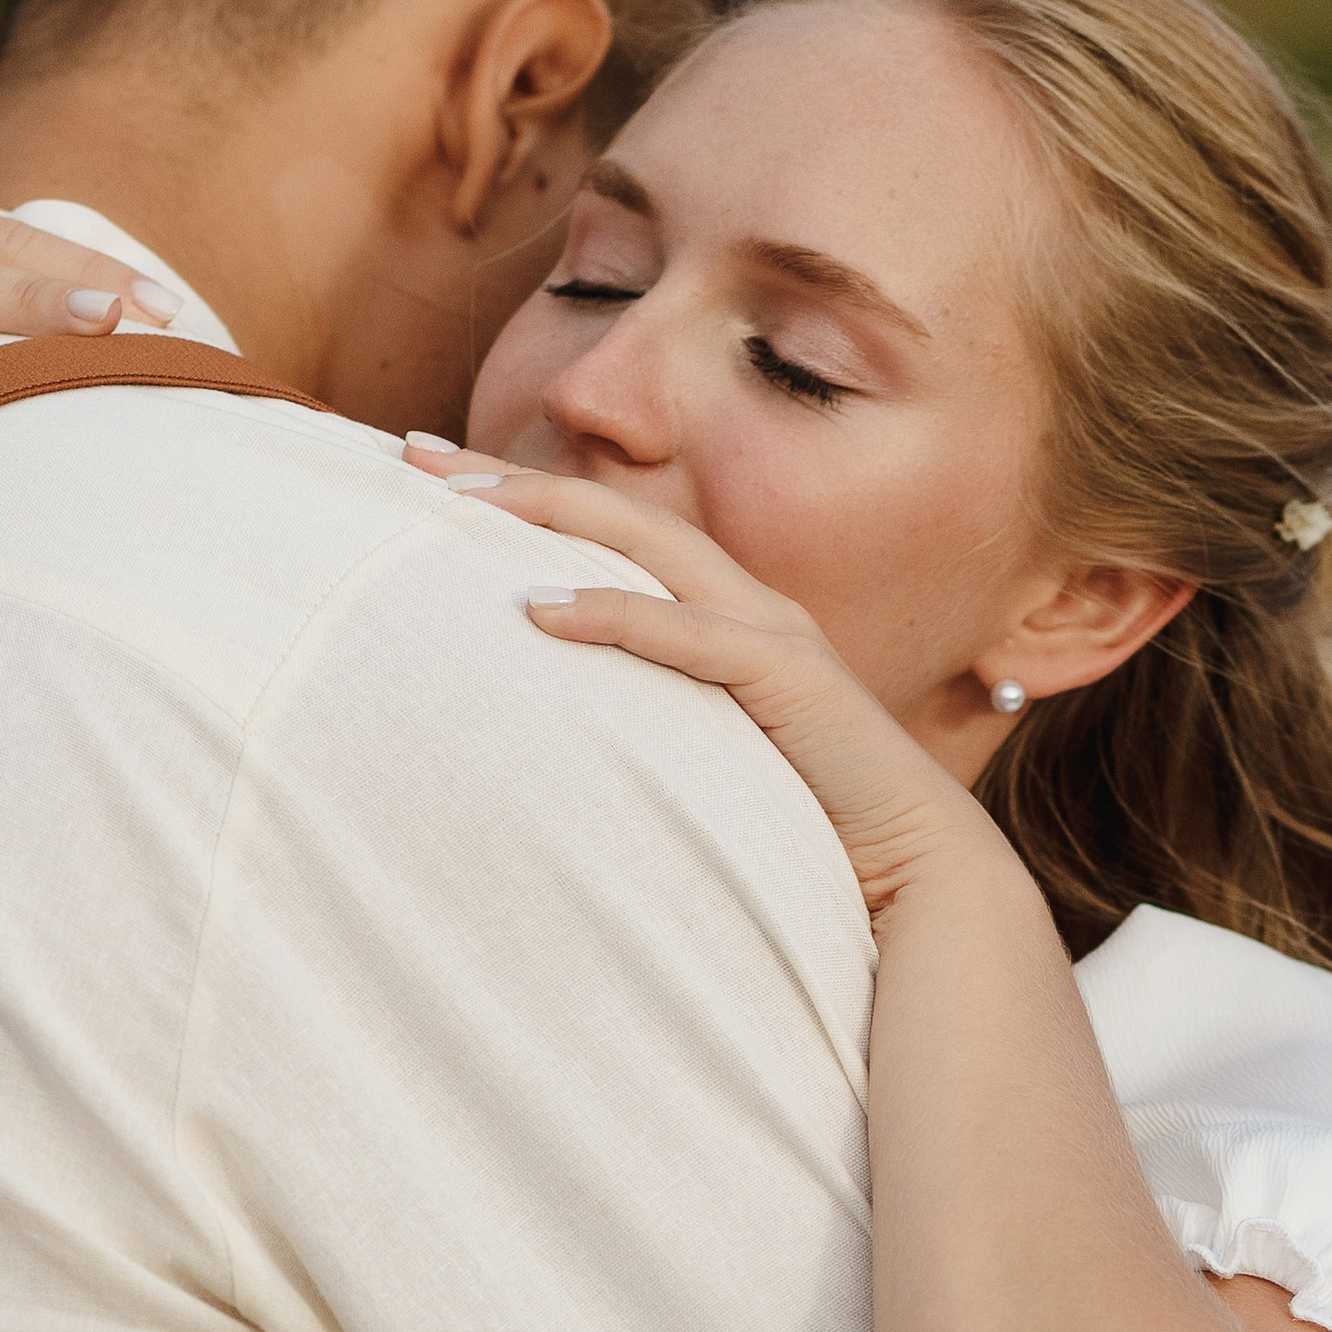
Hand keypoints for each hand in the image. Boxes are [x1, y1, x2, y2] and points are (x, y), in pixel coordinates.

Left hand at [409, 446, 984, 928]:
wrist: (918, 872)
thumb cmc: (806, 823)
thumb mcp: (699, 758)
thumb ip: (642, 725)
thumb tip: (547, 722)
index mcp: (722, 614)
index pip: (610, 535)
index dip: (522, 499)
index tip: (429, 480)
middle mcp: (746, 604)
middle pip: (614, 513)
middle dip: (513, 481)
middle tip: (413, 459)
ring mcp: (771, 633)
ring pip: (649, 547)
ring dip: (551, 520)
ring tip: (459, 509)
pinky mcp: (790, 679)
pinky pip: (688, 635)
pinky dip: (615, 615)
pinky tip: (541, 610)